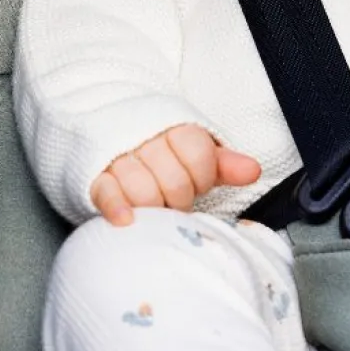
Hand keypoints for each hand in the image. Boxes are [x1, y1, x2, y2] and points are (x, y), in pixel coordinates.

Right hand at [90, 124, 261, 226]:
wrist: (112, 138)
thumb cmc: (163, 155)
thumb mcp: (195, 154)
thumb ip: (224, 163)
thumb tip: (253, 171)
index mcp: (174, 129)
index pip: (199, 155)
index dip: (202, 178)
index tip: (197, 184)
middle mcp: (145, 140)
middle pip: (175, 180)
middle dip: (180, 198)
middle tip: (175, 201)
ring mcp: (118, 158)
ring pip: (143, 191)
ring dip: (155, 208)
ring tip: (156, 209)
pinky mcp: (96, 178)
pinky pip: (107, 194)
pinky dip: (118, 208)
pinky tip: (127, 221)